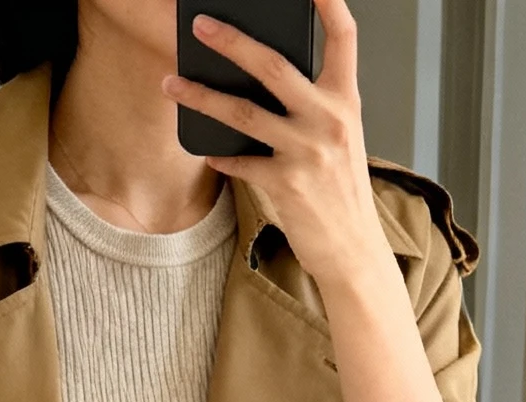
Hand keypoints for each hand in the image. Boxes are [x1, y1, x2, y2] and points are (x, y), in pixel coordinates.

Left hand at [163, 0, 384, 294]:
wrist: (354, 252)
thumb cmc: (341, 193)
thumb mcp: (339, 140)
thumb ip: (313, 107)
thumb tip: (262, 80)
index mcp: (347, 101)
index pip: (343, 37)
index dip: (328, 2)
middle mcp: (330, 120)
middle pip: (274, 65)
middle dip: (231, 41)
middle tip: (200, 25)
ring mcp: (308, 152)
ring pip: (243, 112)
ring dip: (201, 96)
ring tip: (172, 84)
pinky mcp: (286, 185)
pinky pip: (241, 162)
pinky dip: (221, 156)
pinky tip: (207, 151)